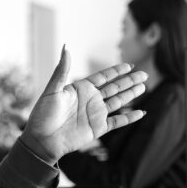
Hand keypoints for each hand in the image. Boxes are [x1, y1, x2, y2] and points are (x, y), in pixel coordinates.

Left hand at [20, 46, 146, 164]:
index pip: (103, 77)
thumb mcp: (52, 90)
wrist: (41, 140)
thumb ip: (62, 70)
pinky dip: (129, 117)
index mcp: (80, 89)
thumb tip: (65, 47)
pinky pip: (117, 121)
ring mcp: (95, 114)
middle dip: (129, 81)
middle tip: (145, 74)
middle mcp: (90, 100)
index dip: (116, 71)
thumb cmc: (42, 115)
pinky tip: (141, 112)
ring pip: (118, 102)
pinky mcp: (97, 129)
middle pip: (115, 88)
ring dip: (131, 95)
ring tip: (144, 86)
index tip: (130, 65)